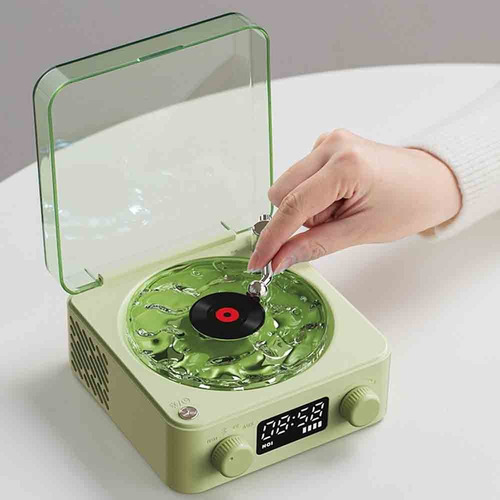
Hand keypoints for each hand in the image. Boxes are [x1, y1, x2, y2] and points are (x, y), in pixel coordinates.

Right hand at [248, 129, 461, 272]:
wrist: (432, 182)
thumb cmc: (408, 203)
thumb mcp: (361, 232)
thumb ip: (314, 245)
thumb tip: (279, 258)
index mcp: (345, 165)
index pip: (292, 206)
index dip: (272, 238)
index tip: (259, 260)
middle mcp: (332, 145)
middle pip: (282, 193)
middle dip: (299, 218)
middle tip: (333, 223)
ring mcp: (329, 141)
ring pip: (289, 186)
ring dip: (307, 207)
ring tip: (341, 208)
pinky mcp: (327, 144)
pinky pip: (301, 177)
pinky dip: (314, 195)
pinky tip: (340, 196)